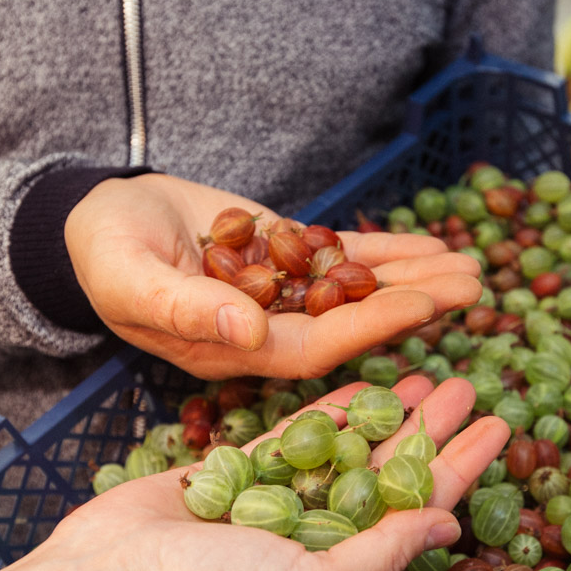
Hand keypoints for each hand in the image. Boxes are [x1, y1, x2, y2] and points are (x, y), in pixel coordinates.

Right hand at [41, 375, 508, 570]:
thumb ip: (381, 551)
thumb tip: (447, 524)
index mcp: (344, 563)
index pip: (420, 505)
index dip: (462, 465)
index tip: (501, 425)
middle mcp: (320, 531)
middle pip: (393, 467)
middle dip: (434, 428)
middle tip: (469, 383)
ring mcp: (280, 498)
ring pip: (351, 444)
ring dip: (390, 412)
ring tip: (428, 375)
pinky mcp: (242, 471)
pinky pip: (299, 434)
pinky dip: (331, 408)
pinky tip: (361, 383)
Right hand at [63, 174, 481, 378]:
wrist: (95, 220)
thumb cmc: (100, 253)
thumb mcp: (129, 278)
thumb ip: (182, 308)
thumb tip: (247, 330)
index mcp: (231, 350)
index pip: (314, 347)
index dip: (370, 327)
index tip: (424, 307)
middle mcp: (265, 332)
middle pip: (351, 324)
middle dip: (413, 305)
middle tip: (475, 285)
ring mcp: (278, 298)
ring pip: (355, 292)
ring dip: (413, 278)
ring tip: (472, 264)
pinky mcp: (283, 263)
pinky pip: (341, 259)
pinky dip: (385, 253)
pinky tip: (432, 247)